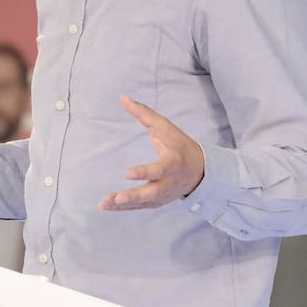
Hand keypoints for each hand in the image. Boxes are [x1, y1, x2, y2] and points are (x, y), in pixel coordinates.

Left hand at [101, 95, 205, 210]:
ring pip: (144, 202)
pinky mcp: (158, 202)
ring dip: (124, 204)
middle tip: (118, 198)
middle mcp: (170, 182)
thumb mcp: (166, 127)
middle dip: (135, 196)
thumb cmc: (180, 145)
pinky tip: (107, 206)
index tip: (126, 173)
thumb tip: (123, 98)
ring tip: (104, 203)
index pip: (160, 169)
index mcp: (174, 163)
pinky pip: (140, 207)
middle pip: (153, 192)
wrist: (201, 171)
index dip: (145, 172)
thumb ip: (144, 114)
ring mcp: (164, 195)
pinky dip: (124, 208)